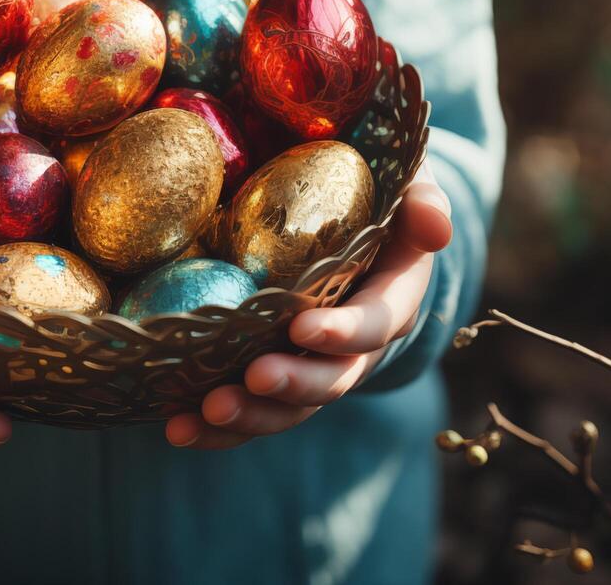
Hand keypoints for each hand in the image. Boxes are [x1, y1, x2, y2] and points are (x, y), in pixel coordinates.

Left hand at [165, 161, 452, 449]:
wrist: (342, 220)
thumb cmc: (371, 191)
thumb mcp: (405, 184)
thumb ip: (421, 199)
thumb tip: (436, 228)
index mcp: (391, 297)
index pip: (377, 323)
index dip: (345, 332)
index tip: (303, 328)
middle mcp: (355, 345)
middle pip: (333, 380)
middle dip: (294, 385)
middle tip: (253, 379)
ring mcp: (312, 366)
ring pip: (289, 408)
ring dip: (249, 416)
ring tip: (205, 413)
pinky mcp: (271, 374)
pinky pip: (249, 409)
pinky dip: (213, 426)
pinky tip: (175, 427)